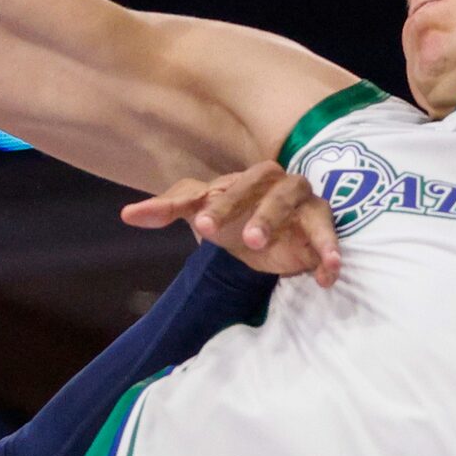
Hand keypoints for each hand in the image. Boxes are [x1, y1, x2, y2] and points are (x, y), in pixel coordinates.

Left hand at [122, 162, 341, 284]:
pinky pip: (328, 236)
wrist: (266, 234)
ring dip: (298, 227)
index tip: (203, 227)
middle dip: (261, 213)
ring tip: (283, 251)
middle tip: (249, 240)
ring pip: (307, 208)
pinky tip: (326, 275)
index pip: (232, 186)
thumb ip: (167, 208)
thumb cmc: (232, 216)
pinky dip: (329, 253)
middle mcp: (279, 185)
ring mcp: (304, 204)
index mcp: (247, 179)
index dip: (220, 205)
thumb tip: (126, 214)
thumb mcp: (199, 212)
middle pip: (272, 191)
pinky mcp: (322, 228)